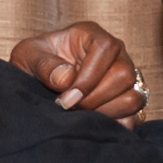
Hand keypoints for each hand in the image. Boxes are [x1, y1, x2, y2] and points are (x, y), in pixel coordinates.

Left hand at [8, 22, 146, 123]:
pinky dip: (115, 126)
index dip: (89, 76)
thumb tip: (67, 79)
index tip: (67, 96)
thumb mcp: (28, 56)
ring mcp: (125, 79)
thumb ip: (44, 64)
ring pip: (134, 98)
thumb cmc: (34, 62)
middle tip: (69, 107)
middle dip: (95, 98)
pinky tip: (91, 123)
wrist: (35, 81)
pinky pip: (134, 118)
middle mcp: (115, 55)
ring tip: (80, 116)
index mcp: (92, 36)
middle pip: (124, 75)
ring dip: (106, 113)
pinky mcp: (125, 102)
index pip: (106, 49)